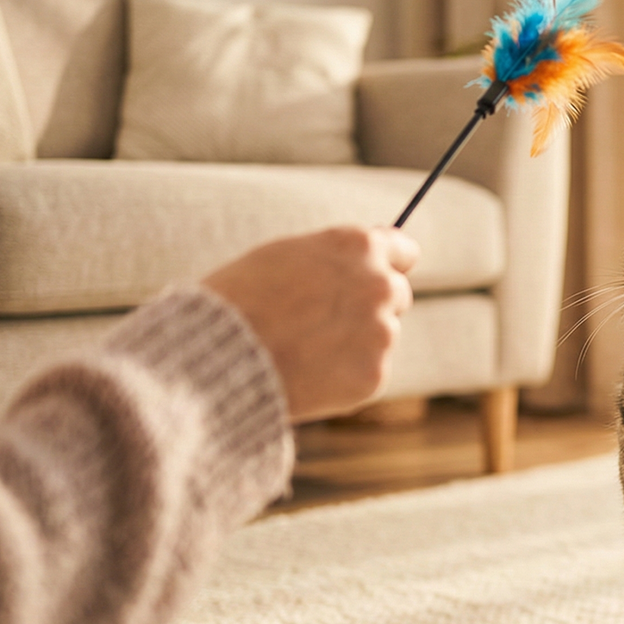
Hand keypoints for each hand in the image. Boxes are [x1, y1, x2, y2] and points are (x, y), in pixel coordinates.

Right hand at [202, 226, 418, 423]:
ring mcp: (381, 333)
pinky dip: (346, 376)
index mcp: (359, 247)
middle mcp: (379, 286)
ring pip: (382, 336)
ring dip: (357, 342)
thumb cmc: (240, 299)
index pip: (403, 251)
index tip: (381, 275)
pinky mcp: (375, 375)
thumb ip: (335, 256)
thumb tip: (374, 256)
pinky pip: (369, 372)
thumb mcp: (287, 256)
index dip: (389, 264)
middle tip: (326, 321)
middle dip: (371, 306)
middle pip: (397, 295)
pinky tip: (309, 374)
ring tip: (304, 349)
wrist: (220, 356)